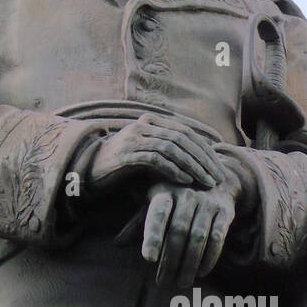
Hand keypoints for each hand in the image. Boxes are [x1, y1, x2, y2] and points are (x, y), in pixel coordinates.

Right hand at [85, 112, 224, 194]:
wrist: (87, 171)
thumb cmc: (121, 168)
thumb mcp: (147, 157)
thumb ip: (168, 155)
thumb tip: (199, 164)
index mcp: (151, 124)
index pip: (186, 133)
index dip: (205, 150)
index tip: (219, 168)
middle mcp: (143, 127)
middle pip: (183, 139)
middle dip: (204, 160)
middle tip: (218, 178)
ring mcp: (134, 138)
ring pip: (172, 148)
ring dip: (193, 166)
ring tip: (206, 182)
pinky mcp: (126, 154)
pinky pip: (156, 159)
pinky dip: (173, 170)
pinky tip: (186, 182)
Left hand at [139, 172, 241, 287]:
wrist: (213, 179)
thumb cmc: (176, 197)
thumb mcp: (155, 203)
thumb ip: (138, 223)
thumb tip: (118, 243)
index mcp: (165, 192)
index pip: (157, 215)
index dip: (153, 236)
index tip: (149, 259)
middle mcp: (187, 194)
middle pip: (178, 231)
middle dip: (170, 260)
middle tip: (163, 282)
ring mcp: (207, 202)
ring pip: (198, 237)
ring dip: (189, 264)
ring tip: (182, 283)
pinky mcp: (225, 211)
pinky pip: (217, 238)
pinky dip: (209, 257)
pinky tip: (201, 272)